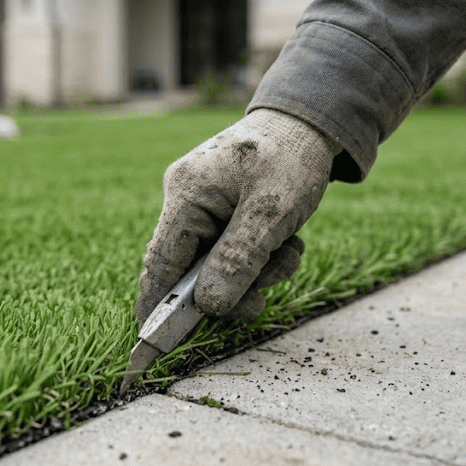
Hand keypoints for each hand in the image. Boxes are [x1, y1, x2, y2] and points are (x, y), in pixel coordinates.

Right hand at [136, 108, 340, 323]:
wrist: (312, 122)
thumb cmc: (291, 157)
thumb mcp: (272, 212)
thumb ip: (238, 259)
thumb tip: (208, 306)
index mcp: (187, 194)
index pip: (160, 261)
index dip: (156, 303)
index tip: (153, 343)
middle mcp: (186, 199)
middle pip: (191, 268)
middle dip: (231, 287)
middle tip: (261, 302)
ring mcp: (203, 205)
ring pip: (216, 263)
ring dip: (254, 271)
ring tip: (288, 251)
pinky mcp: (222, 210)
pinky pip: (232, 250)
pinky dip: (260, 256)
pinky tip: (286, 240)